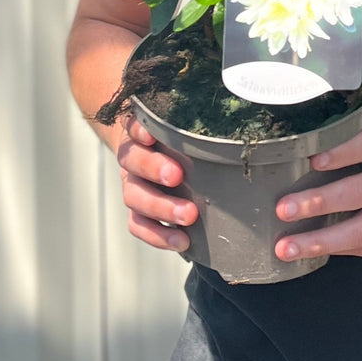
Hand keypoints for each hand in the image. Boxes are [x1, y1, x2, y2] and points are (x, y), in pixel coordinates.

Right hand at [116, 117, 198, 251]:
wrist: (156, 153)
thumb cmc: (176, 136)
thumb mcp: (182, 124)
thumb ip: (197, 124)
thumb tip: (230, 120)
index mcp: (142, 130)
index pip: (134, 125)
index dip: (140, 130)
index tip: (152, 134)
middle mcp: (133, 156)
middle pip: (133, 161)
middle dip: (153, 169)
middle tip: (176, 176)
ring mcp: (132, 183)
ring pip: (134, 196)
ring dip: (161, 207)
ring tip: (188, 215)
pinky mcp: (136, 209)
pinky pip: (138, 225)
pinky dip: (158, 235)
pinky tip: (181, 240)